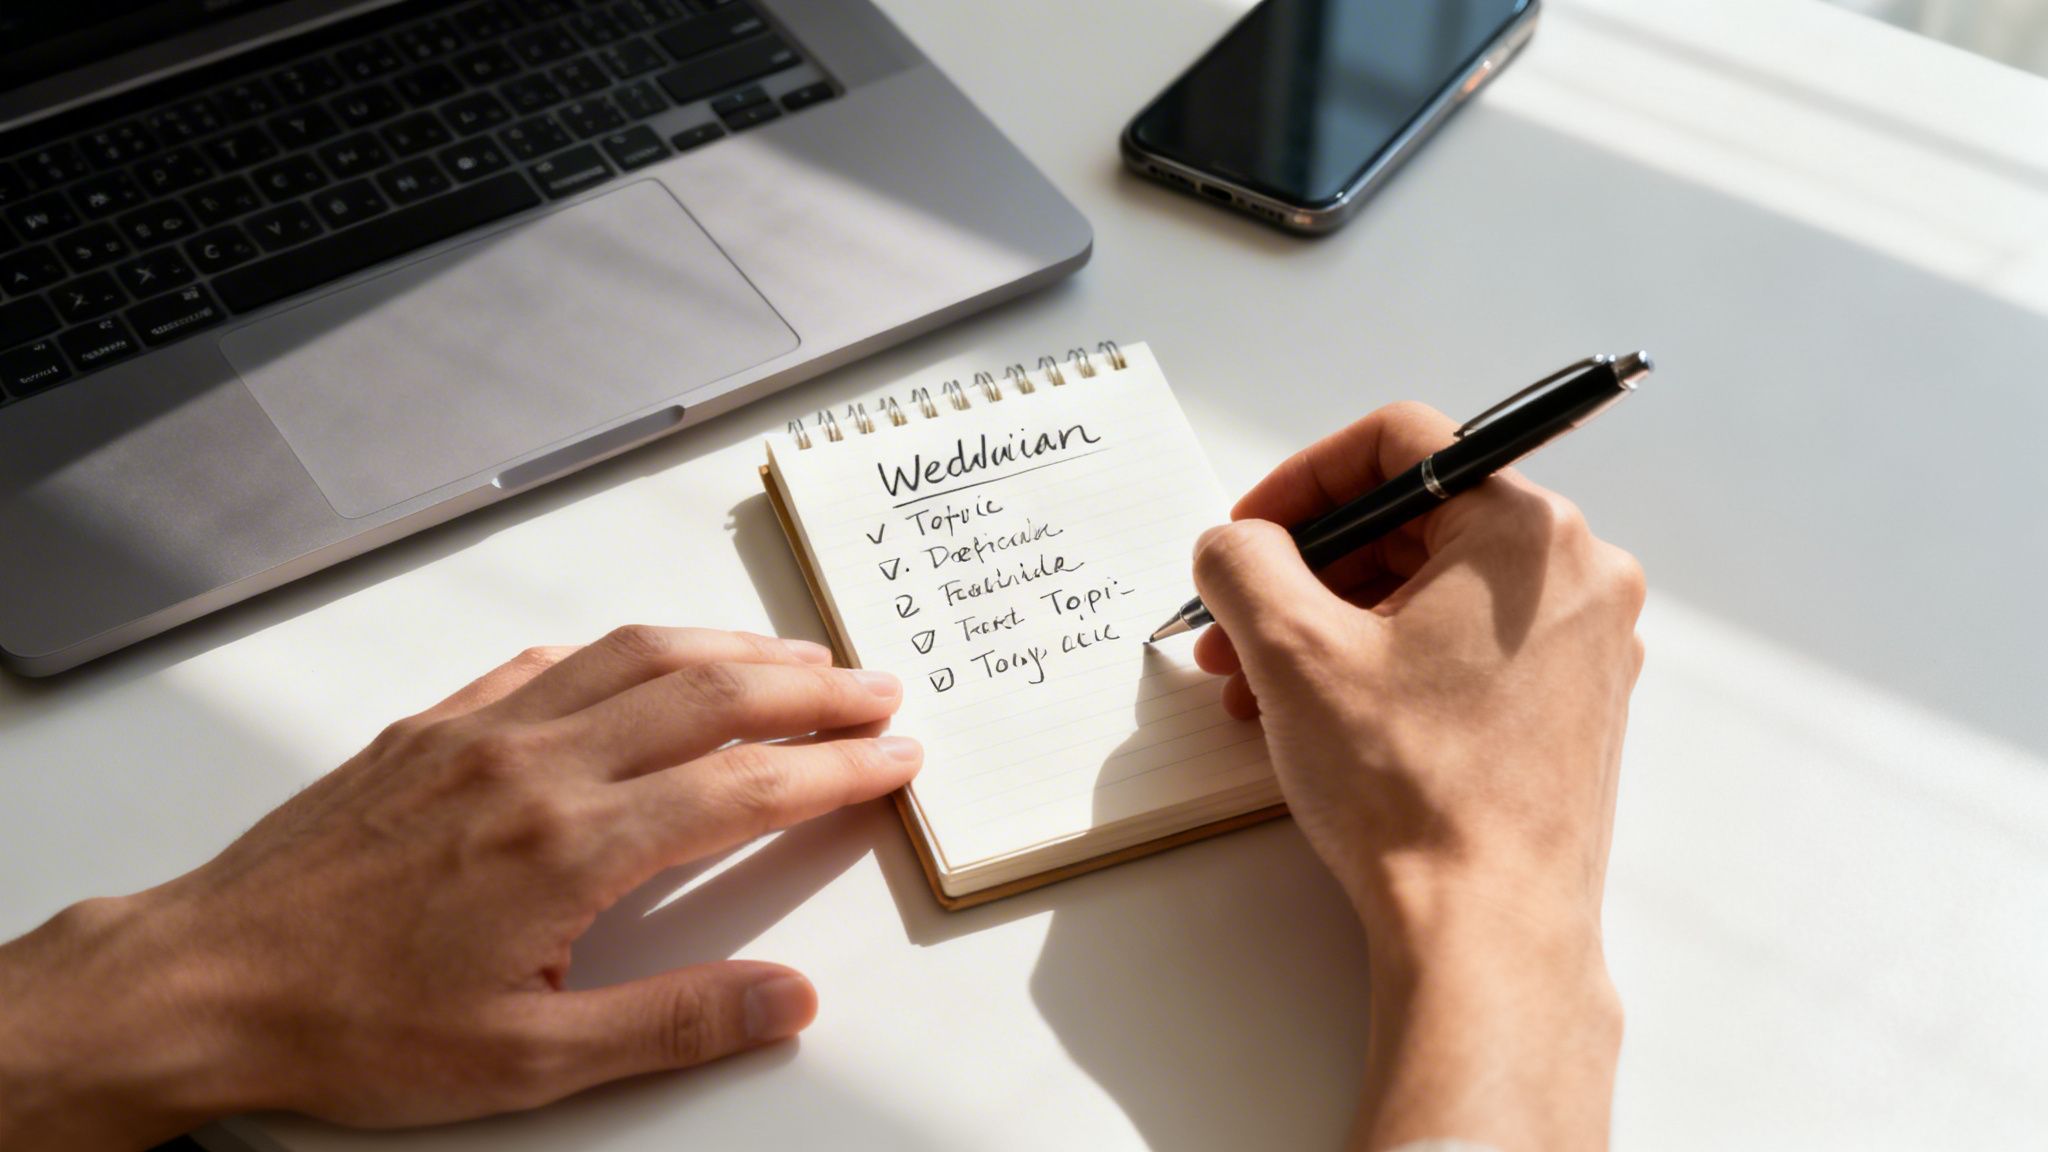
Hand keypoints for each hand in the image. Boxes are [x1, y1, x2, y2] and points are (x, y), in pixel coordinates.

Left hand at [0, 627, 920, 1149]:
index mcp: (571, 845)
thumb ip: (672, 1022)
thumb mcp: (527, 1060)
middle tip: (876, 690)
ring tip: (794, 658)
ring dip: (731, 648)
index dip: (835, 769)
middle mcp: (535, 765)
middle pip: (709, 694)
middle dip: (811, 688)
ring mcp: (480, 733)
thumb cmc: (348, 1025)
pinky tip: (642, 661)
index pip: (745, 786)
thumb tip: (784, 1000)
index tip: (891, 759)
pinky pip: (549, 661)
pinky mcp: (432, 727)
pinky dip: (622, 651)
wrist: (205, 981)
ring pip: (635, 655)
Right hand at [1189, 402, 1643, 1149]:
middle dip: (1307, 572)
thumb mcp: (1291, 649)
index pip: (1400, 445)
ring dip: (1335, 624)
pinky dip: (1389, 663)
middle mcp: (1575, 575)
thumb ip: (1244, 560)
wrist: (1487, 931)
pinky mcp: (1573, 706)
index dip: (1303, 481)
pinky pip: (1467, 648)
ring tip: (1258, 689)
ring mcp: (1585, 645)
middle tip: (1236, 624)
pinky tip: (1323, 717)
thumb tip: (1236, 542)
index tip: (1250, 533)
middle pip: (1415, 523)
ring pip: (1435, 592)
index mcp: (1526, 532)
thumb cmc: (1412, 793)